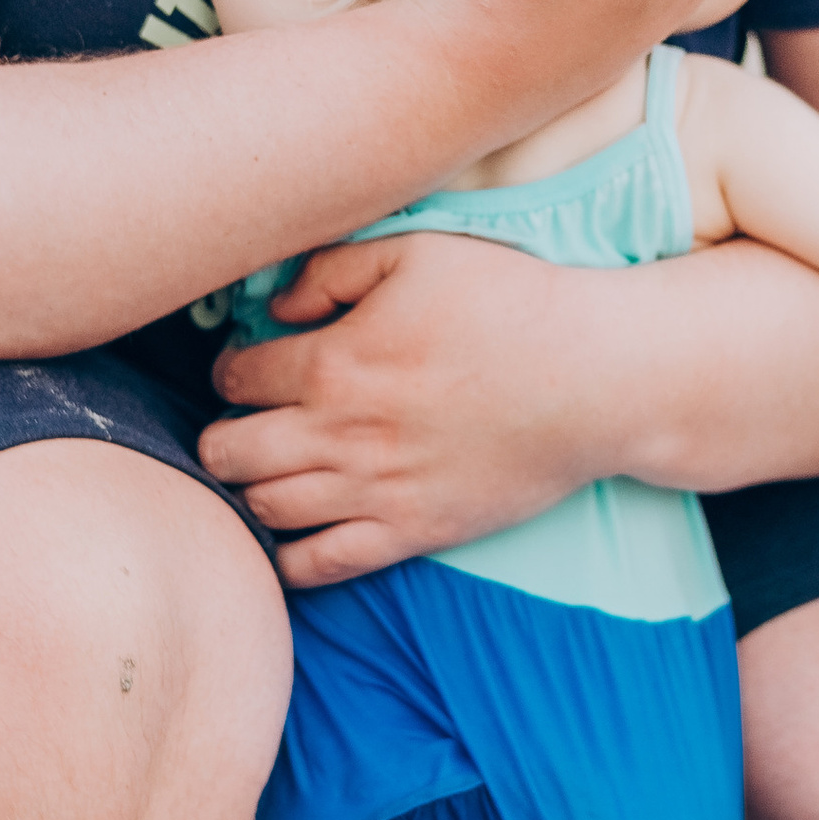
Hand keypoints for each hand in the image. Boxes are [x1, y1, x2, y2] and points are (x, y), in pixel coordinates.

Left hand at [202, 233, 618, 585]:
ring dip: (249, 491)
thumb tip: (274, 310)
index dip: (230, 370)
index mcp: (336, 362)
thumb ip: (332, 270)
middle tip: (245, 424)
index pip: (236, 379)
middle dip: (222, 436)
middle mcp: (342, 434)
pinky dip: (288, 559)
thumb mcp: (417, 253)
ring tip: (269, 471)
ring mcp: (375, 491)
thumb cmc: (511, 303)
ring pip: (264, 509)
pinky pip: (320, 566)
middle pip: (229, 453)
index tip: (248, 368)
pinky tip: (291, 536)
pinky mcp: (412, 532)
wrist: (596, 379)